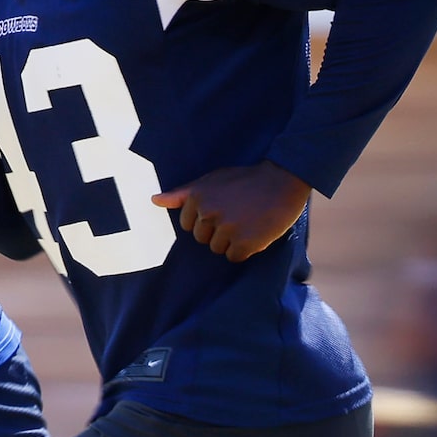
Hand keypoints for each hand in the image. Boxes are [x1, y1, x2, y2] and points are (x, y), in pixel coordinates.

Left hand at [150, 162, 312, 261]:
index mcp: (197, 197)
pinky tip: (255, 232)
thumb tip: (154, 200)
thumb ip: (182, 193)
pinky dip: (245, 249)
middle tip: (238, 213)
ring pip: (218, 249)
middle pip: (203, 239)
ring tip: (248, 221)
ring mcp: (227, 228)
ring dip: (232, 241)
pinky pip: (234, 257)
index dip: (207, 220)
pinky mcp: (244, 242)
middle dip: (219, 231)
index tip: (224, 208)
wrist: (282, 180)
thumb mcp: (211, 180)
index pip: (190, 226)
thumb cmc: (245, 180)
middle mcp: (208, 213)